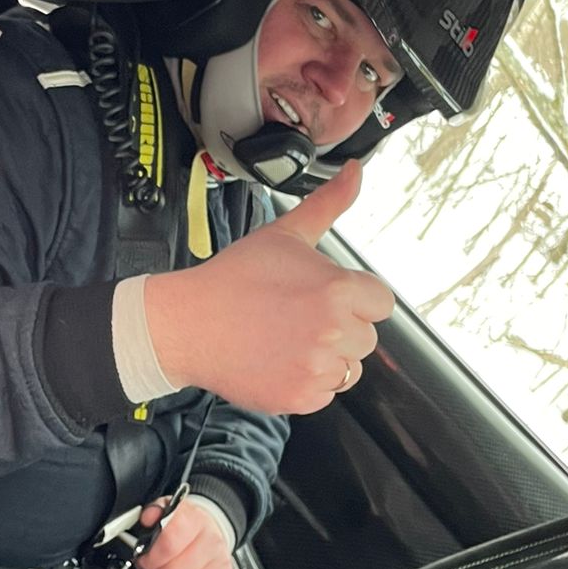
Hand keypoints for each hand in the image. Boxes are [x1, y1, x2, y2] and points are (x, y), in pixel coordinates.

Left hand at [135, 496, 235, 568]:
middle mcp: (212, 542)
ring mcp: (220, 565)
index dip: (150, 557)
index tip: (143, 559)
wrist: (211, 531)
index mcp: (196, 520)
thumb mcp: (166, 509)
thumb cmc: (186, 525)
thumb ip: (153, 512)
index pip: (169, 544)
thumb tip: (148, 518)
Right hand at [143, 161, 392, 413]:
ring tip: (287, 340)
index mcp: (336, 289)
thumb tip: (356, 172)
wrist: (187, 324)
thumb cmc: (233, 279)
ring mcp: (316, 368)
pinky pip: (325, 394)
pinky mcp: (300, 397)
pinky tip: (278, 361)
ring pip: (348, 368)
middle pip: (365, 337)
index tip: (323, 298)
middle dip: (339, 328)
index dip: (353, 299)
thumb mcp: (284, 234)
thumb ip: (329, 204)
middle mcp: (332, 331)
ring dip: (326, 358)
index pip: (380, 303)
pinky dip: (306, 383)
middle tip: (296, 317)